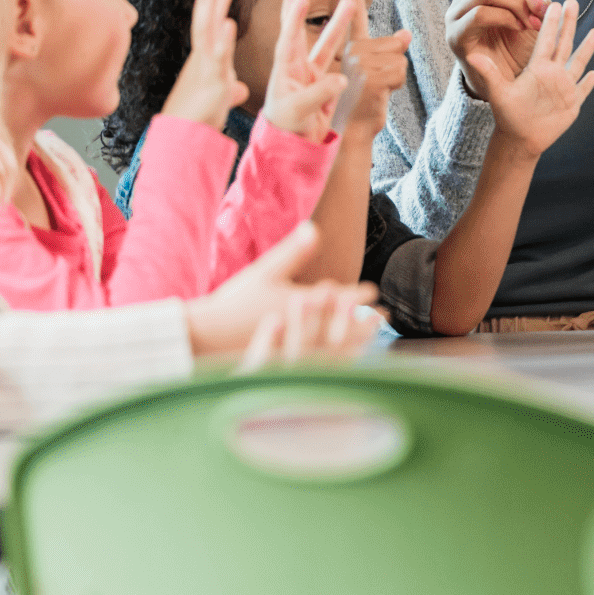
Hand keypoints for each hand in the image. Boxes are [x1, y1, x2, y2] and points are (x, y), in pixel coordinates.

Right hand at [161, 0, 249, 127]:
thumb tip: (240, 87)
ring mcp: (206, 69)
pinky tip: (230, 24)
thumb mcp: (220, 99)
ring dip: (216, 6)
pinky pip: (218, 60)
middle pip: (205, 16)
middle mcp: (202, 58)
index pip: (209, 21)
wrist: (183, 143)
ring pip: (209, 31)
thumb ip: (230, 88)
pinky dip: (223, 41)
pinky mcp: (213, 85)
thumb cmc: (198, 120)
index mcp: (205, 58)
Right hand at [184, 221, 379, 355]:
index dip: (359, 295)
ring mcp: (297, 352)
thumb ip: (293, 252)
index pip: (339, 300)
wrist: (208, 337)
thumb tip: (314, 227)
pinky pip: (321, 366)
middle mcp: (305, 332)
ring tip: (371, 339)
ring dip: (356, 342)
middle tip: (385, 318)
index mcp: (302, 307)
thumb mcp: (265, 272)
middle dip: (365, 321)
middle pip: (344, 326)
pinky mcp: (288, 366)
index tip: (375, 292)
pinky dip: (337, 361)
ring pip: (336, 348)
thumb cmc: (235, 303)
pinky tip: (344, 361)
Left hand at [261, 0, 352, 142]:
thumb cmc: (288, 130)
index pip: (288, 38)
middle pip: (298, 30)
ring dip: (338, 23)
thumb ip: (318, 94)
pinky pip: (340, 63)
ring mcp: (311, 75)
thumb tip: (342, 79)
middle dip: (298, 5)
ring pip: (327, 43)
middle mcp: (296, 67)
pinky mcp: (325, 85)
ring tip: (350, 2)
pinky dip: (350, 51)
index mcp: (284, 70)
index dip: (293, 18)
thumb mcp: (298, 112)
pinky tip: (363, 41)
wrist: (293, 149)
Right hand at [336, 0, 410, 137]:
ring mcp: (359, 64)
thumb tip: (406, 33)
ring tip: (376, 91)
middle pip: (395, 45)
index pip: (355, 18)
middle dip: (394, 66)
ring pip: (400, 59)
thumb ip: (388, 51)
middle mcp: (351, 51)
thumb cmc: (363, 104)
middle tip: (375, 86)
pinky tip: (379, 96)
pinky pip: (400, 72)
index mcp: (351, 49)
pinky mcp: (369, 76)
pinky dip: (396, 86)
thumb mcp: (377, 75)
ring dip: (396, 78)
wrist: (352, 132)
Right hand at [437, 0, 547, 101]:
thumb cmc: (520, 52)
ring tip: (526, 24)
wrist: (512, 90)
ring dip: (512, 5)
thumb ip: (535, 6)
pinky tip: (516, 29)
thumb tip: (538, 1)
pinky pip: (482, 15)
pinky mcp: (457, 37)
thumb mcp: (535, 24)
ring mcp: (457, 16)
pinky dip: (506, 20)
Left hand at [472, 0, 593, 157]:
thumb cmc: (507, 116)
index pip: (546, 40)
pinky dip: (589, 82)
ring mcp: (563, 88)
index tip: (553, 3)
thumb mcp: (499, 92)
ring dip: (587, 48)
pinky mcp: (571, 104)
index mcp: (537, 68)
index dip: (549, 22)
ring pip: (578, 63)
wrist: (519, 139)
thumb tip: (472, 55)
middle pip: (564, 44)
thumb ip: (489, 72)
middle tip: (573, 2)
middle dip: (569, 24)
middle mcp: (551, 74)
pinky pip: (583, 90)